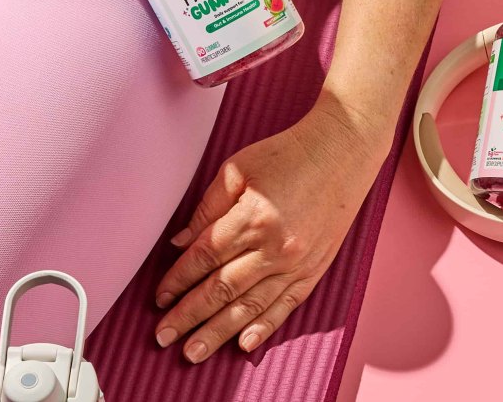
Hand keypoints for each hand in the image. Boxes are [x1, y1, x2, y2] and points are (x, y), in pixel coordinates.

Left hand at [153, 99, 392, 362]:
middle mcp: (275, 247)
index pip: (203, 258)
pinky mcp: (315, 269)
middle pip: (221, 290)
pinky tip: (243, 344)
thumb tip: (181, 244)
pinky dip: (264, 327)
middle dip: (188, 316)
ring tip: (193, 352)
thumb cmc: (288, 154)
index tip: (159, 297)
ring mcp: (298, 262)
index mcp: (252, 217)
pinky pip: (286, 306)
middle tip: (163, 338)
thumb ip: (206, 209)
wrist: (343, 150)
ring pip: (250, 307)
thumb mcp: (237, 168)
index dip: (177, 281)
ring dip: (218, 332)